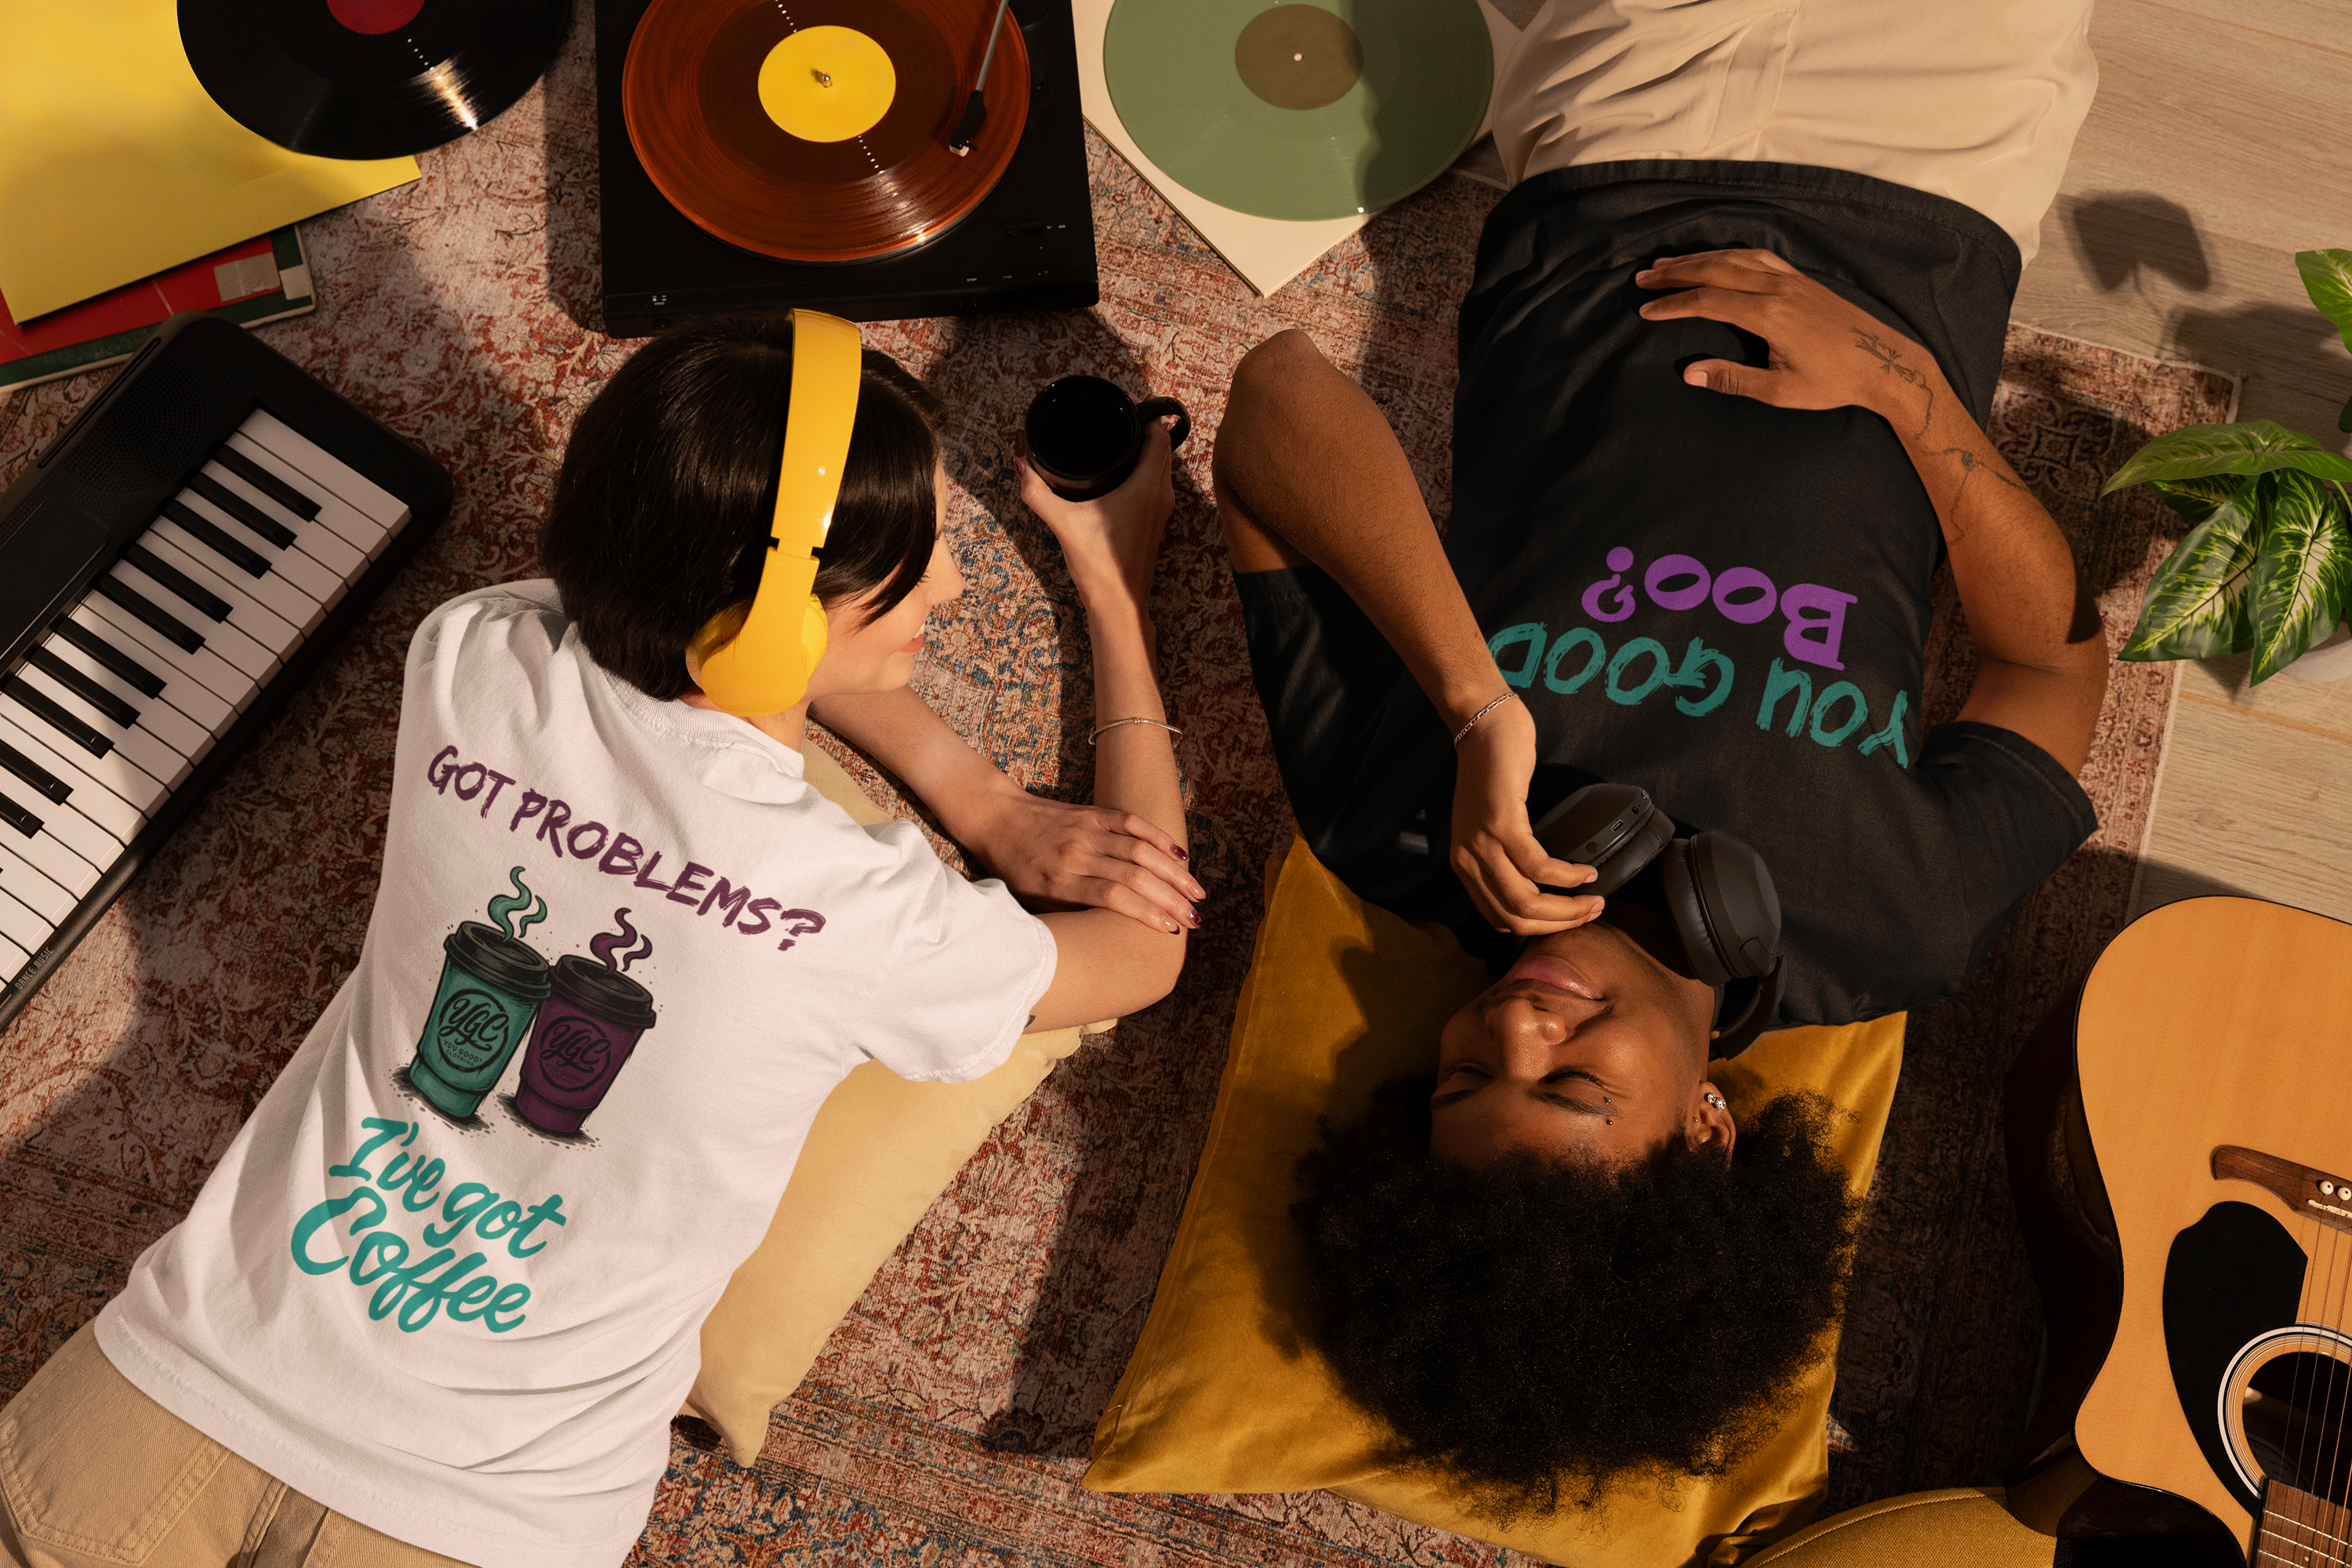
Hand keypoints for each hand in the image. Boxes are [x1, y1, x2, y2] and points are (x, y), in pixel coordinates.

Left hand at [960, 776, 1203, 933]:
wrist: (994, 818)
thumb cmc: (1010, 867)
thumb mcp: (1029, 900)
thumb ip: (1066, 914)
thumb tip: (1101, 938)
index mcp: (1059, 882)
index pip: (1113, 896)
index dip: (1147, 913)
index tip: (1171, 929)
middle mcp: (1077, 855)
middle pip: (1135, 875)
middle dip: (1171, 898)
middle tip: (1196, 918)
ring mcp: (1086, 831)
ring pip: (1140, 849)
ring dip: (1173, 872)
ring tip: (1197, 892)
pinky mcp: (1091, 813)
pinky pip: (1131, 823)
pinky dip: (1158, 837)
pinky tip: (1179, 854)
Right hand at [1019, 420, 1177, 608]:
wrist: (1118, 605)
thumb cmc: (1099, 566)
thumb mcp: (1063, 523)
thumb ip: (1038, 492)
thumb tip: (1021, 466)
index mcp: (1146, 487)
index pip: (1159, 436)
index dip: (1145, 417)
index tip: (1124, 410)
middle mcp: (1161, 495)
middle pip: (1164, 448)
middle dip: (1143, 432)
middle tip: (1116, 423)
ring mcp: (1162, 511)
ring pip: (1162, 468)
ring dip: (1147, 453)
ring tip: (1117, 443)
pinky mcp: (1156, 523)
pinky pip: (1158, 485)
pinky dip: (1146, 473)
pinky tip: (1121, 474)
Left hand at [1447, 696, 1604, 934]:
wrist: (1484, 729)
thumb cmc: (1494, 775)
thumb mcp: (1490, 827)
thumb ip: (1503, 858)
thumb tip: (1540, 890)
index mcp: (1464, 866)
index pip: (1500, 920)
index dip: (1540, 929)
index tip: (1571, 921)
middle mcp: (1467, 861)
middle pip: (1514, 918)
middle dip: (1559, 924)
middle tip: (1593, 914)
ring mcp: (1482, 844)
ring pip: (1526, 901)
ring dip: (1568, 907)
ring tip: (1596, 899)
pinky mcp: (1501, 824)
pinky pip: (1538, 866)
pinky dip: (1567, 876)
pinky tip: (1586, 871)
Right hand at [1633, 249, 1948, 431]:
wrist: (1884, 364)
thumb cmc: (1834, 383)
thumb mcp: (1780, 391)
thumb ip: (1733, 379)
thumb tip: (1689, 373)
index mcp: (1769, 316)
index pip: (1708, 301)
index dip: (1673, 304)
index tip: (1646, 310)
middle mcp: (1778, 289)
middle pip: (1716, 269)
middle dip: (1676, 272)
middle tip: (1644, 277)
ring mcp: (1792, 280)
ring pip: (1736, 258)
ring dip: (1699, 258)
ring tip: (1669, 264)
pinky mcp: (1803, 280)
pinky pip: (1759, 257)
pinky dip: (1731, 253)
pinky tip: (1718, 257)